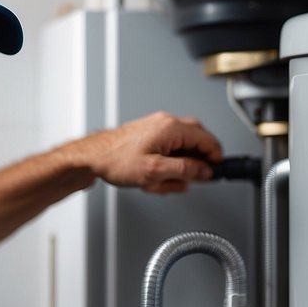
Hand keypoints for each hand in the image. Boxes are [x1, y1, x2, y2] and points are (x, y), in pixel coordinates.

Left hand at [75, 112, 223, 193]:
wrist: (92, 157)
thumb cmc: (116, 160)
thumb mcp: (155, 171)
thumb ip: (185, 170)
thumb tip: (205, 171)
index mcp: (171, 128)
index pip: (207, 140)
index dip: (215, 159)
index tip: (215, 172)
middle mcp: (165, 123)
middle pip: (197, 142)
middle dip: (195, 164)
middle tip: (190, 180)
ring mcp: (157, 128)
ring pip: (182, 148)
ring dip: (178, 167)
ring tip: (163, 183)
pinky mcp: (149, 135)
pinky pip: (168, 149)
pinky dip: (167, 165)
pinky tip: (155, 180)